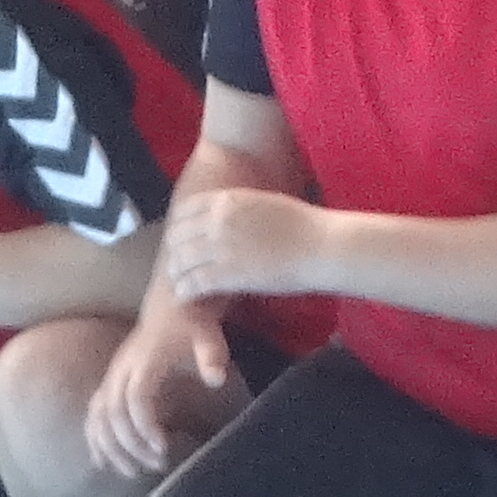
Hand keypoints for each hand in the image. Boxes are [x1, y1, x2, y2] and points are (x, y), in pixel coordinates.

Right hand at [85, 294, 240, 479]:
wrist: (170, 308)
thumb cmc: (191, 326)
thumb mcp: (207, 336)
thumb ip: (211, 355)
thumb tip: (216, 379)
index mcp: (145, 360)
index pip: (137, 397)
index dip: (145, 425)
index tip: (163, 448)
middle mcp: (121, 370)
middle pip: (115, 413)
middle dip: (132, 444)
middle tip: (157, 464)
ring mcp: (111, 377)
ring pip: (98, 417)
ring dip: (111, 447)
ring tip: (132, 472)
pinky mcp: (108, 384)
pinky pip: (93, 414)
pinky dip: (94, 439)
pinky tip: (101, 462)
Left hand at [158, 186, 319, 302]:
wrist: (321, 246)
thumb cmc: (304, 225)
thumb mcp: (265, 202)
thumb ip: (240, 207)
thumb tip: (230, 211)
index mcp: (229, 200)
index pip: (186, 209)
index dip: (179, 226)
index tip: (181, 239)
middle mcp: (219, 220)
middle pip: (179, 236)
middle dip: (175, 252)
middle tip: (178, 265)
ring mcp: (222, 247)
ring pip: (182, 260)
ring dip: (177, 274)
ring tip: (179, 283)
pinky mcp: (229, 274)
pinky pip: (194, 282)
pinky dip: (186, 291)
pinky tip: (186, 297)